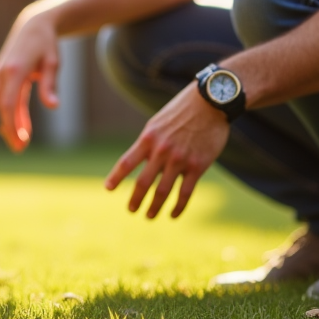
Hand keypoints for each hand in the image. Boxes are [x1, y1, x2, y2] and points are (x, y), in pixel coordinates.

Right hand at [0, 10, 60, 151]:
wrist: (33, 24)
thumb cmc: (46, 43)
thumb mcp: (52, 63)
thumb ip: (50, 85)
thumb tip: (54, 106)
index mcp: (15, 70)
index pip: (9, 104)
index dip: (12, 124)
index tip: (19, 141)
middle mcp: (2, 73)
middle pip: (2, 107)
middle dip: (9, 129)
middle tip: (19, 149)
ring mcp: (0, 74)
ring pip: (1, 104)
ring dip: (9, 123)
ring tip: (20, 142)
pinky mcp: (2, 76)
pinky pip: (3, 97)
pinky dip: (8, 112)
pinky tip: (6, 128)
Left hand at [104, 83, 229, 217]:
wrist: (211, 102)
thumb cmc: (182, 111)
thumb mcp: (158, 123)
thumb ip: (149, 142)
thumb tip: (141, 162)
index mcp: (148, 138)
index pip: (126, 162)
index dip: (116, 177)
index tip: (108, 188)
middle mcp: (161, 151)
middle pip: (143, 183)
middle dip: (135, 200)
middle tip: (131, 210)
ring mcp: (180, 159)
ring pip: (163, 191)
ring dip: (154, 207)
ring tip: (149, 216)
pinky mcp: (198, 166)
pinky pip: (185, 192)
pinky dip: (178, 207)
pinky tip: (173, 215)